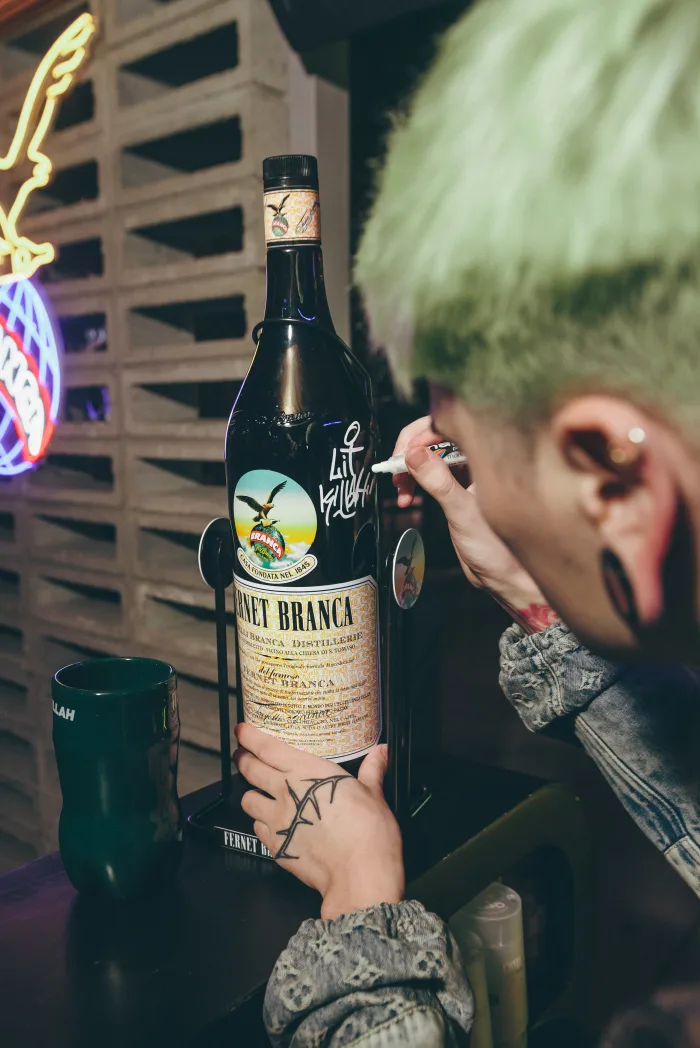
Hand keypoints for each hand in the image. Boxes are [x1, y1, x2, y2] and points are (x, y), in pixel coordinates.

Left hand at [235, 723, 404, 918]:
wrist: (358, 875)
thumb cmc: (368, 832)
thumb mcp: (374, 794)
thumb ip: (372, 770)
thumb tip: (381, 752)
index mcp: (307, 771)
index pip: (267, 747)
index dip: (250, 736)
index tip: (242, 730)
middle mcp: (285, 792)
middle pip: (251, 770)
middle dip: (243, 759)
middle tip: (242, 754)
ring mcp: (277, 820)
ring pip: (248, 800)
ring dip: (251, 793)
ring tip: (257, 792)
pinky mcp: (275, 846)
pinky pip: (257, 828)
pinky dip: (260, 822)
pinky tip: (271, 823)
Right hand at [393, 417, 557, 632]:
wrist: (507, 578)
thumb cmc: (500, 551)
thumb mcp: (464, 514)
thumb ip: (439, 482)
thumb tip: (414, 454)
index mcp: (489, 455)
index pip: (447, 424)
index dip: (419, 436)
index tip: (402, 455)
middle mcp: (480, 459)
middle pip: (436, 437)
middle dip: (410, 453)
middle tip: (396, 474)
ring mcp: (470, 474)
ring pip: (432, 457)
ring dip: (410, 470)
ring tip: (401, 490)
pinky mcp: (461, 488)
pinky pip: (433, 474)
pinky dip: (416, 483)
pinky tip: (409, 499)